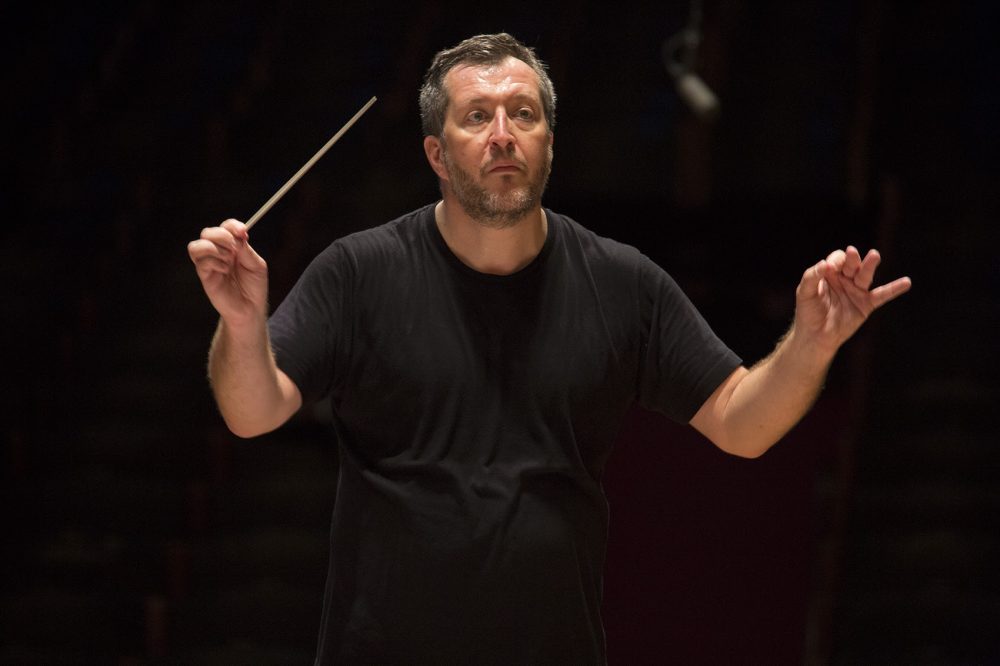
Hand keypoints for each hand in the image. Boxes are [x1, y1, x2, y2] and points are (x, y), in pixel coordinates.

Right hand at [187, 219, 268, 326]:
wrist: (250, 308)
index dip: (232, 226)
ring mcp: (210, 263)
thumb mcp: (256, 265)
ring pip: (198, 245)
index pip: (226, 227)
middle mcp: (219, 252)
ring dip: (215, 249)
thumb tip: (238, 235)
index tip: (243, 232)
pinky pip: (201, 261)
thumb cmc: (254, 286)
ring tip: (228, 261)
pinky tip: (225, 271)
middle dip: (223, 236)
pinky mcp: (204, 275)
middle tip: (235, 248)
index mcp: (233, 246)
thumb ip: (245, 249)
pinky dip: (214, 262)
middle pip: (208, 232)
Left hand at [794, 246, 910, 355]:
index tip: (830, 268)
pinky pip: (882, 295)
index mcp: (830, 273)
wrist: (815, 337)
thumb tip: (824, 264)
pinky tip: (906, 282)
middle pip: (853, 264)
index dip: (836, 261)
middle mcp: (845, 279)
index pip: (837, 259)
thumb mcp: (804, 293)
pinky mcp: (866, 305)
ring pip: (865, 276)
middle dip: (852, 259)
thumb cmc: (807, 313)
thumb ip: (811, 277)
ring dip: (870, 265)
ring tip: (874, 255)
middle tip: (852, 253)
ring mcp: (857, 291)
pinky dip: (894, 289)